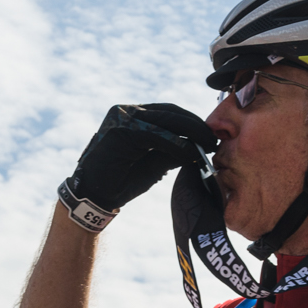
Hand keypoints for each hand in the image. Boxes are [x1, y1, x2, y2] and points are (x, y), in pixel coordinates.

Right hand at [57, 104, 215, 230]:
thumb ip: (173, 151)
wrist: (93, 196)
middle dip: (195, 126)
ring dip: (190, 134)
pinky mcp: (120, 131)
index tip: (210, 136)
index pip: (169, 111)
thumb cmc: (122, 181)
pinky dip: (176, 145)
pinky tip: (190, 154)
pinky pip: (156, 135)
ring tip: (207, 147)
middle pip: (170, 112)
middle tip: (214, 140)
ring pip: (165, 121)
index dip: (192, 122)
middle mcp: (126, 111)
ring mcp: (122, 118)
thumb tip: (199, 146)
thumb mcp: (153, 163)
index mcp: (133, 115)